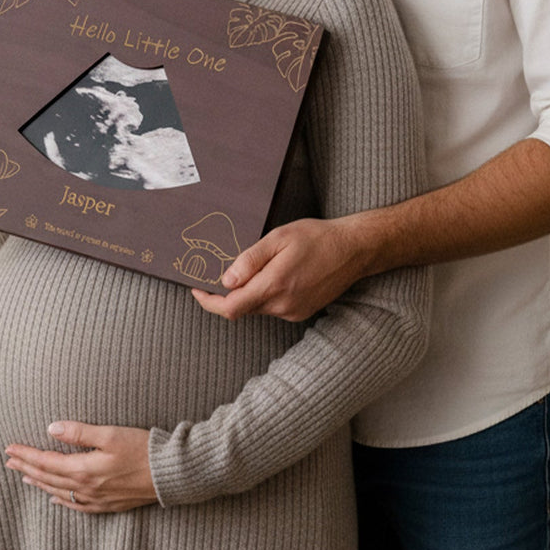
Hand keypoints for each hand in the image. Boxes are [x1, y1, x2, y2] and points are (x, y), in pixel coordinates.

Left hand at [4, 421, 156, 513]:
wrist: (168, 473)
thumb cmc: (142, 448)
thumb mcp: (110, 433)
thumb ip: (80, 432)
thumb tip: (52, 428)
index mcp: (84, 469)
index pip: (46, 462)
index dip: (26, 454)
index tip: (9, 448)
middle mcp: (86, 487)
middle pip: (48, 477)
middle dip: (26, 467)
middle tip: (8, 460)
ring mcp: (96, 498)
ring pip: (58, 492)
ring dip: (39, 482)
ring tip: (24, 475)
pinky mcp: (107, 504)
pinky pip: (75, 506)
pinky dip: (60, 500)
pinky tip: (54, 498)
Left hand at [192, 216, 364, 321]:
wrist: (353, 249)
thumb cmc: (316, 237)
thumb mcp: (278, 238)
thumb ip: (250, 261)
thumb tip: (226, 281)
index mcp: (275, 286)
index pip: (231, 308)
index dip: (209, 302)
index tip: (196, 289)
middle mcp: (283, 305)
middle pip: (242, 308)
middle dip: (227, 293)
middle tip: (218, 270)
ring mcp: (294, 311)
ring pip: (258, 307)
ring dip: (248, 292)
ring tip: (254, 266)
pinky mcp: (301, 312)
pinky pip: (273, 307)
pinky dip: (265, 294)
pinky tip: (274, 273)